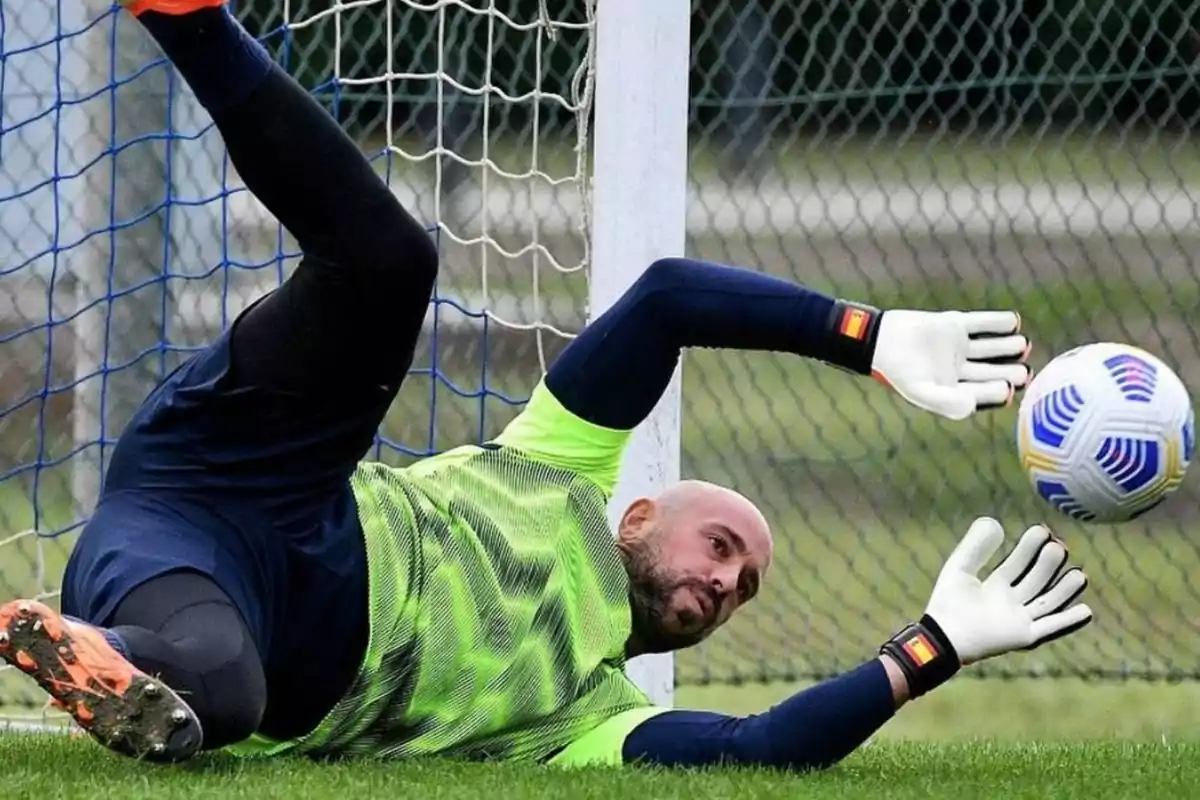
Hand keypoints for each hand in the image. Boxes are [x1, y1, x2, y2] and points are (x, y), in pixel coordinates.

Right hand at [871, 310, 1032, 420]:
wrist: (878, 339)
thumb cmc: (897, 370)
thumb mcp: (919, 391)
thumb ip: (945, 402)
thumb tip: (972, 406)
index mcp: (952, 388)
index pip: (982, 392)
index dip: (997, 392)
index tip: (1008, 389)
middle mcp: (959, 369)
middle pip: (991, 371)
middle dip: (1009, 372)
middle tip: (1025, 373)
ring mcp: (958, 346)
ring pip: (990, 347)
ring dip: (1007, 347)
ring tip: (1023, 345)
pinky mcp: (954, 325)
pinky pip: (981, 323)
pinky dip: (998, 322)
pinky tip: (1014, 322)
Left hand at [880, 517, 1092, 696]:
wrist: (944, 635)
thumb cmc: (948, 603)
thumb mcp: (960, 567)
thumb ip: (976, 545)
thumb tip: (994, 521)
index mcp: (995, 586)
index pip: (1018, 563)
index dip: (1030, 547)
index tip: (1042, 530)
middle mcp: (1010, 602)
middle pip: (1036, 580)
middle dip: (1048, 564)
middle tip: (1059, 546)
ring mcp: (1018, 620)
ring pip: (1048, 602)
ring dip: (1064, 590)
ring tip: (1080, 574)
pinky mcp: (1023, 636)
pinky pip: (1050, 628)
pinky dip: (1068, 621)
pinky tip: (1086, 610)